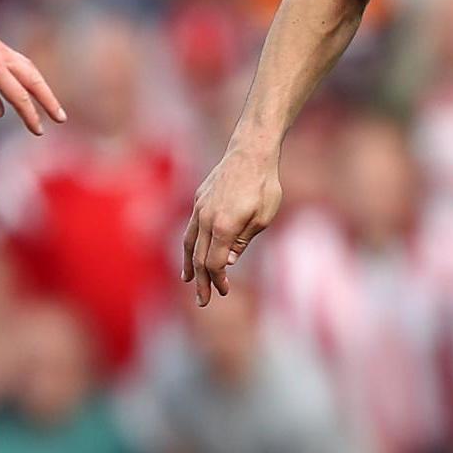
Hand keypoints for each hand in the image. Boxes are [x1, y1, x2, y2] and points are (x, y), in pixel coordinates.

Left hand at [0, 0, 63, 134]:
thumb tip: (0, 110)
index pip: (18, 96)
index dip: (30, 115)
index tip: (39, 131)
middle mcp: (1, 54)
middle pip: (34, 79)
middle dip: (49, 100)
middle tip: (61, 118)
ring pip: (29, 67)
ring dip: (41, 86)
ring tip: (49, 102)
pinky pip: (18, 60)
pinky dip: (28, 75)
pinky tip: (26, 84)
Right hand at [181, 145, 282, 305]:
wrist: (251, 151)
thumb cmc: (264, 185)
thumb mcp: (263, 218)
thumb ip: (243, 242)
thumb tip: (227, 261)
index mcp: (224, 226)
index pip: (215, 263)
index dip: (218, 280)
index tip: (224, 291)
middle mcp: (206, 219)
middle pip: (199, 258)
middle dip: (201, 282)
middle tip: (203, 301)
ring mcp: (200, 208)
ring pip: (189, 243)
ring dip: (189, 265)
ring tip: (188, 281)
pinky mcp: (199, 199)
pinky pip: (191, 227)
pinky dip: (189, 245)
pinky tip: (192, 252)